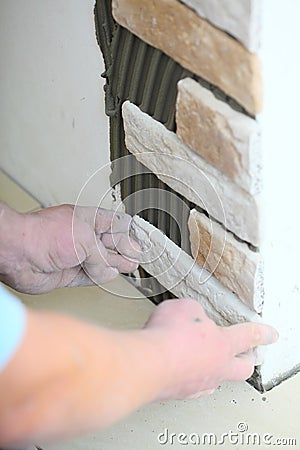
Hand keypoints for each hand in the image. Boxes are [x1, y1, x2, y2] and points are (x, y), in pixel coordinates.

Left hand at [1, 204, 139, 293]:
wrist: (18, 254)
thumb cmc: (44, 235)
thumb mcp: (85, 240)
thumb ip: (102, 256)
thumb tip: (110, 269)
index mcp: (86, 219)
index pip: (113, 222)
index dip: (128, 230)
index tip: (141, 237)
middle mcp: (80, 237)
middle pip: (109, 242)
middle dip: (125, 248)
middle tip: (139, 254)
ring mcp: (74, 255)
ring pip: (102, 261)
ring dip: (117, 264)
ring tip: (132, 265)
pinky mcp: (68, 274)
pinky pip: (90, 276)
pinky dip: (101, 276)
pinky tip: (111, 275)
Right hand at [144, 298, 278, 399]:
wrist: (147, 364)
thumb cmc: (167, 336)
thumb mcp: (186, 307)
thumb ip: (195, 311)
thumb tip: (193, 316)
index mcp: (223, 344)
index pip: (249, 336)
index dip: (262, 333)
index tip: (271, 335)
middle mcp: (216, 367)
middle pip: (243, 368)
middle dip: (248, 359)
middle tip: (249, 355)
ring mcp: (200, 383)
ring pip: (218, 380)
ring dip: (218, 369)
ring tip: (210, 362)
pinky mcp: (181, 392)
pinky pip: (195, 386)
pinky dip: (194, 377)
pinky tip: (185, 370)